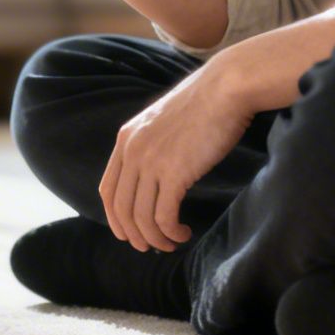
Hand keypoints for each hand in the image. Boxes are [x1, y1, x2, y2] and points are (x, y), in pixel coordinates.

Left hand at [99, 55, 254, 252]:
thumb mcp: (164, 121)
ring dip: (155, 238)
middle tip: (149, 247)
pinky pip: (163, 216)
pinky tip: (184, 232)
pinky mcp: (174, 173)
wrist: (226, 87)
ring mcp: (151, 162)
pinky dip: (170, 231)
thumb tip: (156, 174)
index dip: (115, 217)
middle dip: (132, 234)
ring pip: (141, 217)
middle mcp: (132, 151)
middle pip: (120, 207)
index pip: (108, 188)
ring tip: (171, 243)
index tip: (128, 232)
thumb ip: (152, 144)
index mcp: (126, 138)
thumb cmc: (205, 103)